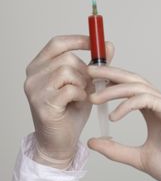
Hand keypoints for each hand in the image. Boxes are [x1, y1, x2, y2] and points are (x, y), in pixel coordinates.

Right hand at [24, 35, 113, 168]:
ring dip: (83, 85)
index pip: (57, 43)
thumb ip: (94, 65)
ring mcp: (35, 90)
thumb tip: (108, 45)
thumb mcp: (84, 84)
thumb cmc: (71, 112)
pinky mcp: (42, 104)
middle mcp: (32, 75)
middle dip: (85, 72)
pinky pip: (70, 90)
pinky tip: (78, 103)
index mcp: (39, 67)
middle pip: (67, 58)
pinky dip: (81, 95)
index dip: (79, 40)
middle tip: (89, 86)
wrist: (60, 141)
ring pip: (68, 72)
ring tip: (82, 96)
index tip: (98, 43)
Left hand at [87, 66, 160, 180]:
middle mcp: (160, 105)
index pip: (129, 89)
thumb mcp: (139, 159)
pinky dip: (128, 104)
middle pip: (132, 80)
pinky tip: (114, 115)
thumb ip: (116, 150)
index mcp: (152, 112)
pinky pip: (148, 99)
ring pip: (138, 86)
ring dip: (114, 89)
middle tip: (87, 71)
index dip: (109, 83)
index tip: (89, 84)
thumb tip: (92, 142)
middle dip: (109, 73)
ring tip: (94, 98)